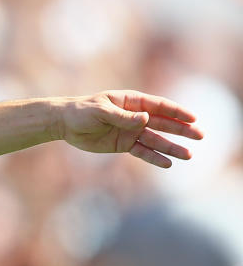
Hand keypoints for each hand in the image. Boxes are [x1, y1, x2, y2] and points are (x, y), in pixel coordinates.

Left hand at [56, 90, 201, 167]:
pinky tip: (168, 164)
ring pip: (156, 140)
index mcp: (131, 101)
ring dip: (171, 147)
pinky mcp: (123, 145)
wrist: (64, 123)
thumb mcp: (100, 111)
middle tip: (200, 136)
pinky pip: (143, 152)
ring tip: (188, 155)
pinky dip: (154, 157)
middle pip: (163, 123)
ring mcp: (130, 131)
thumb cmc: (81, 111)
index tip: (193, 118)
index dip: (177, 112)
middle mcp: (134, 116)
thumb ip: (123, 116)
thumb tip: (146, 119)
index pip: (159, 106)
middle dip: (181, 129)